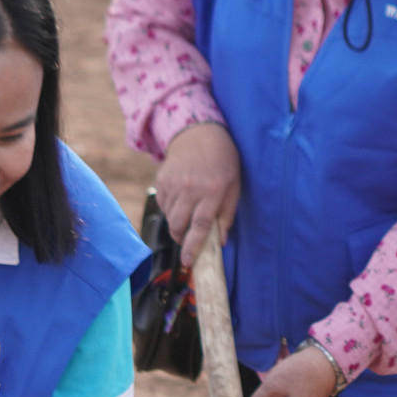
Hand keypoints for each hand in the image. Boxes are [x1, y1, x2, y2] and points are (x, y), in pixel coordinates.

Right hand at [156, 122, 241, 265]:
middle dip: (181, 238)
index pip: (201, 225)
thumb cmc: (223, 162)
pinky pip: (162, 205)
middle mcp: (191, 188)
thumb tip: (221, 241)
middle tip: (188, 239)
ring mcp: (174, 184)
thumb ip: (227, 215)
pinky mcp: (161, 181)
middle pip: (179, 225)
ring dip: (177, 223)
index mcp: (212, 191)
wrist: (199, 135)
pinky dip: (171, 209)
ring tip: (189, 211)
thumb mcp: (234, 187)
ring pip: (169, 217)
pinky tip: (182, 199)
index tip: (188, 262)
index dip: (193, 246)